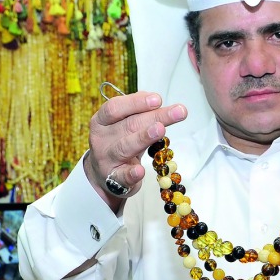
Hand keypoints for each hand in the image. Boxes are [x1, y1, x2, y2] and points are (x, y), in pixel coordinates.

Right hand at [86, 91, 186, 210]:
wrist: (103, 175)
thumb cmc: (117, 144)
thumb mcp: (123, 126)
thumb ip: (137, 113)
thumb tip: (155, 100)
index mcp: (101, 121)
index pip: (116, 108)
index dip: (136, 102)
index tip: (157, 99)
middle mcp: (101, 139)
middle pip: (128, 125)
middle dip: (155, 116)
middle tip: (178, 112)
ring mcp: (106, 160)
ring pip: (125, 147)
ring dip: (143, 137)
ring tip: (160, 129)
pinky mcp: (114, 180)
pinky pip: (123, 176)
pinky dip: (132, 174)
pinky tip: (141, 171)